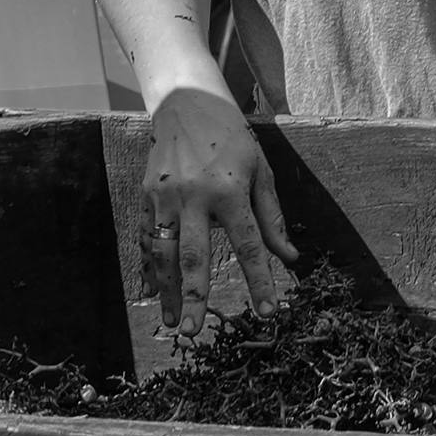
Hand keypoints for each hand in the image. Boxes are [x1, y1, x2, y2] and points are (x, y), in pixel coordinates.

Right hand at [141, 85, 294, 326]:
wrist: (186, 103)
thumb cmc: (231, 138)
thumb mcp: (260, 171)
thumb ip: (271, 217)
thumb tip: (288, 257)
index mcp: (230, 190)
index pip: (249, 245)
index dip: (260, 282)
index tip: (268, 313)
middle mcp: (194, 196)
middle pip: (194, 255)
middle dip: (194, 296)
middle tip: (193, 331)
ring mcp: (165, 196)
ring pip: (163, 252)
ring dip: (167, 291)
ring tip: (173, 322)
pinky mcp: (147, 196)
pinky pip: (147, 238)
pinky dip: (148, 267)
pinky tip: (151, 292)